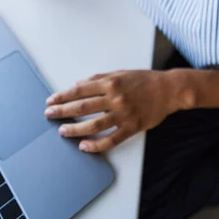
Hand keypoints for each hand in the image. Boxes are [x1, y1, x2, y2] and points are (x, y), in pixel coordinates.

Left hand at [44, 70, 180, 152]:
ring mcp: (123, 114)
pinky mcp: (131, 127)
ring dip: (75, 129)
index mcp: (111, 82)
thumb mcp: (121, 73)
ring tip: (62, 131)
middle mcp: (115, 98)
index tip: (51, 101)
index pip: (80, 90)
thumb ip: (99, 78)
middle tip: (49, 116)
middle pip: (82, 107)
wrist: (169, 90)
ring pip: (93, 125)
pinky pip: (111, 139)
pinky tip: (84, 146)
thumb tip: (79, 84)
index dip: (63, 96)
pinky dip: (96, 145)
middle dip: (62, 111)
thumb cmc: (145, 80)